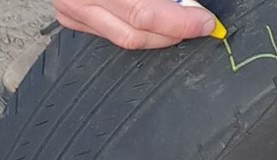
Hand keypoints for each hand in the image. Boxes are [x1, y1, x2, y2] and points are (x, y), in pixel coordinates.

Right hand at [53, 0, 218, 48]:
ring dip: (160, 36)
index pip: (145, 12)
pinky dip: (137, 31)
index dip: (182, 20)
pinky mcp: (71, 16)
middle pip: (139, 29)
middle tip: (198, 24)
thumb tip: (188, 2)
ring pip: (127, 38)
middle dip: (176, 30)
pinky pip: (112, 35)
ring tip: (178, 25)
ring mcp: (74, 8)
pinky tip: (152, 23)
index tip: (204, 21)